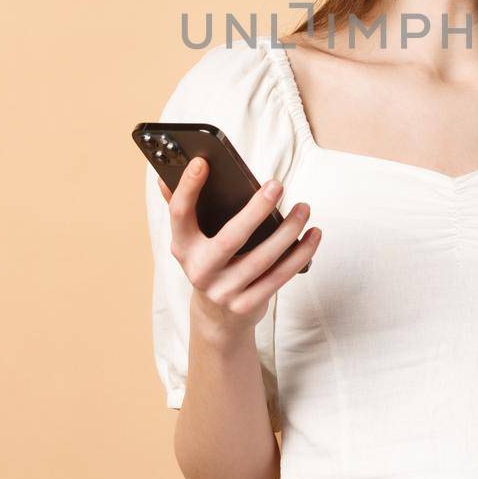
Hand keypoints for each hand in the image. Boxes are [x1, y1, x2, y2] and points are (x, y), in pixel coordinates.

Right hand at [156, 158, 321, 341]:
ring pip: (263, 258)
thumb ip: (181, 209)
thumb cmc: (209, 262)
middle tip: (277, 184)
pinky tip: (313, 235)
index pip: (180, 214)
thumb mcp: (191, 241)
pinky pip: (280, 276)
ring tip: (304, 208)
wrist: (217, 317)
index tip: (202, 161)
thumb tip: (165, 177)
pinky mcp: (247, 305)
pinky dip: (300, 254)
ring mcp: (224, 291)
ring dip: (288, 231)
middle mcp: (199, 271)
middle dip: (256, 210)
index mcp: (183, 248)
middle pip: (231, 238)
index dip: (187, 188)